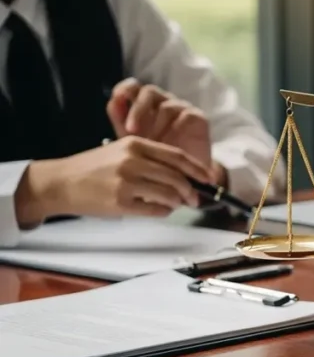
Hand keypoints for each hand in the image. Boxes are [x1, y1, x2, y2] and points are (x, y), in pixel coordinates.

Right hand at [15, 136, 215, 223]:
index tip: (208, 177)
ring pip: (169, 194)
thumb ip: (150, 158)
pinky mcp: (121, 202)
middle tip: (195, 198)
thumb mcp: (121, 151)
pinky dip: (163, 212)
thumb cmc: (93, 168)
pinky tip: (160, 210)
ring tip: (177, 204)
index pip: (177, 156)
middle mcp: (132, 161)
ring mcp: (126, 182)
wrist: (62, 182)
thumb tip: (182, 174)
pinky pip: (155, 210)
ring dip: (178, 202)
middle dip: (191, 190)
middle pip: (176, 177)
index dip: (197, 168)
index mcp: (135, 144)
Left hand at [106, 78, 214, 172]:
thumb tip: (113, 101)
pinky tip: (170, 144)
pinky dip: (175, 128)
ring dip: (156, 125)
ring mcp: (180, 109)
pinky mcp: (197, 117)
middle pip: (148, 91)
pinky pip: (185, 114)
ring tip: (152, 144)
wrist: (181, 175)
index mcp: (144, 105)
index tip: (117, 99)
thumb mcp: (133, 141)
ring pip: (166, 106)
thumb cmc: (155, 157)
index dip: (124, 89)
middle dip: (138, 109)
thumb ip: (121, 122)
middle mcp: (162, 102)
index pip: (133, 87)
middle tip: (131, 130)